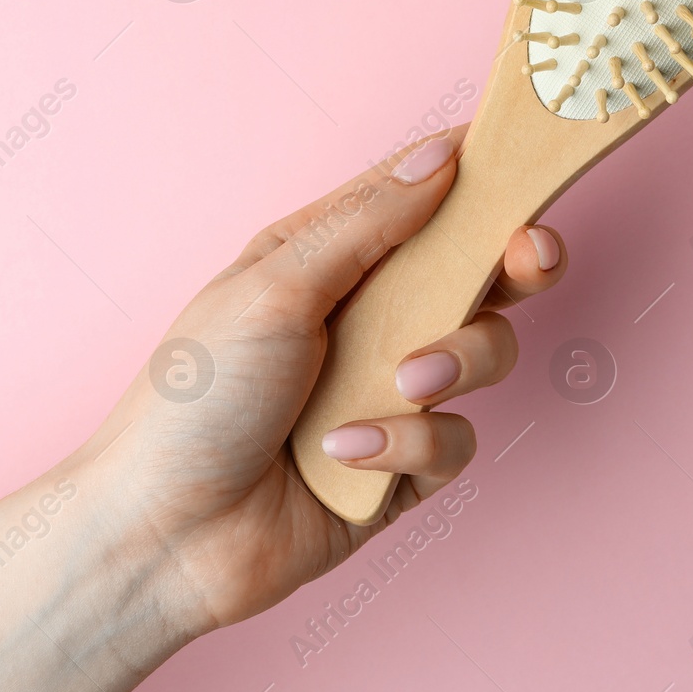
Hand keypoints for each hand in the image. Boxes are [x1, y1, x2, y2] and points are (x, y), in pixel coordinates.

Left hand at [76, 125, 567, 634]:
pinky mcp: (402, 464)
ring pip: (483, 352)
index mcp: (327, 258)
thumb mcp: (276, 288)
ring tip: (402, 383)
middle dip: (515, 260)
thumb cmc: (195, 399)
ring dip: (456, 361)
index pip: (419, 196)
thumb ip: (368, 224)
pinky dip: (407, 445)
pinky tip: (344, 453)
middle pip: (476, 271)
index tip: (527, 157)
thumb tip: (442, 156)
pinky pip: (454, 439)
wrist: (162, 535)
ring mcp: (387, 391)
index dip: (476, 173)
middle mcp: (365, 317)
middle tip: (530, 255)